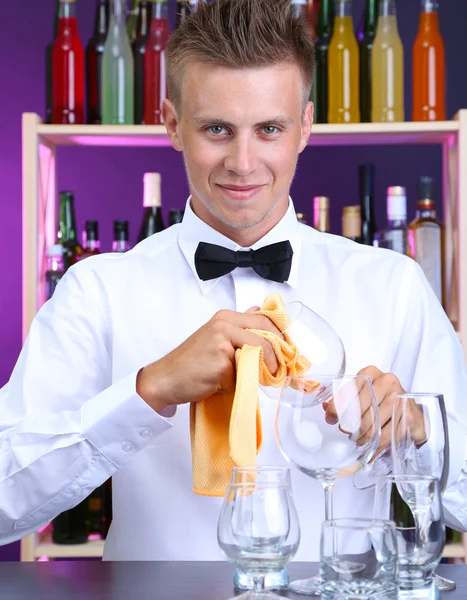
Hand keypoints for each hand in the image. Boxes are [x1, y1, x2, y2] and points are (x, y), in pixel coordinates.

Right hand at [136, 307, 282, 413]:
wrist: (165, 379)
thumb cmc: (190, 364)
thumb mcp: (216, 338)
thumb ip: (239, 328)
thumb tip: (261, 316)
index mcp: (225, 317)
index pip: (264, 319)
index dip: (280, 336)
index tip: (287, 351)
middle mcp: (224, 324)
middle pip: (266, 333)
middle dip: (278, 352)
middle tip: (281, 369)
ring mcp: (222, 341)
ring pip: (259, 352)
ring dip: (264, 369)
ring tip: (258, 379)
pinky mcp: (221, 361)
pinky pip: (244, 372)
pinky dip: (243, 381)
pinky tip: (229, 384)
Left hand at [324, 366, 426, 456]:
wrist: (412, 411)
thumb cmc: (383, 400)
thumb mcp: (363, 394)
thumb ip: (344, 399)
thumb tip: (326, 407)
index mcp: (370, 373)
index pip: (349, 390)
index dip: (336, 407)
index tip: (331, 419)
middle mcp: (386, 381)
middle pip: (360, 408)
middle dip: (349, 424)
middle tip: (347, 431)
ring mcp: (399, 397)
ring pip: (372, 422)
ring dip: (362, 436)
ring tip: (358, 439)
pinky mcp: (407, 413)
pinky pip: (386, 434)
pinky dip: (375, 444)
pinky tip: (370, 446)